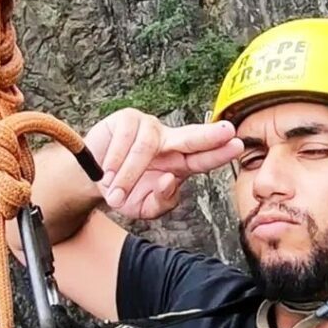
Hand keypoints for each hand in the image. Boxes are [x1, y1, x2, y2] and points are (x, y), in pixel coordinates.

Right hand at [84, 108, 243, 220]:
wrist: (90, 180)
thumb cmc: (123, 192)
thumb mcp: (144, 208)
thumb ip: (163, 202)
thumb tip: (171, 180)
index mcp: (179, 163)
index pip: (202, 157)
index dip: (219, 151)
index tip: (237, 145)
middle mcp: (168, 141)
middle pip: (191, 136)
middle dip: (210, 135)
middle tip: (228, 132)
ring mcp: (148, 127)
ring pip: (147, 148)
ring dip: (128, 175)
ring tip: (114, 194)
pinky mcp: (126, 119)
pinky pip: (125, 139)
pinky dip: (115, 160)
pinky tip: (106, 172)